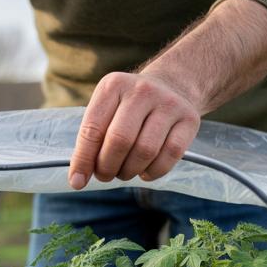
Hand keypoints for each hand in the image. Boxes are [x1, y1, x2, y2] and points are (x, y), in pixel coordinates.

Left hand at [67, 72, 200, 188]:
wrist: (172, 85)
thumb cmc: (129, 107)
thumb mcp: (106, 110)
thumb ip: (91, 141)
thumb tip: (78, 179)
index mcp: (113, 85)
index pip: (92, 129)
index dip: (83, 160)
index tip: (77, 181)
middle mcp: (141, 90)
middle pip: (120, 141)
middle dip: (107, 167)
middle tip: (105, 175)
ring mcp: (168, 103)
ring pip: (145, 151)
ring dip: (129, 171)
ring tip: (124, 172)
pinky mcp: (190, 119)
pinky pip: (170, 155)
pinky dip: (153, 172)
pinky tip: (145, 171)